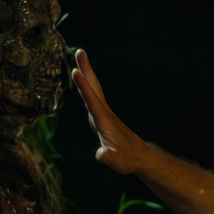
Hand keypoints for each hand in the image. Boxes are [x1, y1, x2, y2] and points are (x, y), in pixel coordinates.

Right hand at [72, 49, 147, 174]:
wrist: (138, 156)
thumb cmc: (126, 159)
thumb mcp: (117, 162)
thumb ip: (109, 157)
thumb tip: (101, 155)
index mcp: (104, 120)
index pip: (91, 100)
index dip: (83, 87)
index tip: (75, 71)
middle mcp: (104, 112)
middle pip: (94, 87)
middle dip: (87, 70)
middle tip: (80, 51)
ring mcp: (104, 112)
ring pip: (94, 89)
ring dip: (87, 73)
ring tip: (80, 58)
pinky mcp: (103, 115)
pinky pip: (93, 95)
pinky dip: (87, 85)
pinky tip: (83, 80)